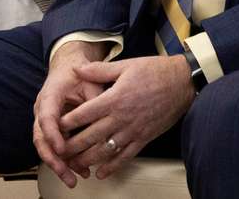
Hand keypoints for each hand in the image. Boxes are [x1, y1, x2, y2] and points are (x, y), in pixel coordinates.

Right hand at [32, 41, 108, 187]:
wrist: (69, 67)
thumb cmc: (79, 74)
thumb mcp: (90, 80)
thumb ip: (95, 99)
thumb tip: (105, 120)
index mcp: (49, 95)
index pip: (46, 116)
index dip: (53, 134)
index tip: (62, 149)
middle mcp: (43, 110)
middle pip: (41, 138)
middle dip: (52, 159)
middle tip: (65, 173)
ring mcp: (45, 121)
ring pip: (46, 147)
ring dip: (58, 164)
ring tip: (72, 180)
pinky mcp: (53, 129)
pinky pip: (56, 147)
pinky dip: (65, 160)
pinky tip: (79, 171)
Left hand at [58, 55, 195, 179]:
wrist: (182, 83)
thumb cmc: (155, 71)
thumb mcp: (125, 65)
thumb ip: (99, 70)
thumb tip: (78, 69)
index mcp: (115, 98)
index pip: (85, 113)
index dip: (68, 121)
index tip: (56, 126)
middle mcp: (122, 118)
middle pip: (91, 136)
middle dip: (73, 146)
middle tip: (59, 152)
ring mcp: (133, 130)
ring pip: (106, 150)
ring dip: (89, 159)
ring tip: (74, 164)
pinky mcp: (144, 138)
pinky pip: (126, 157)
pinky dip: (112, 167)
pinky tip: (101, 173)